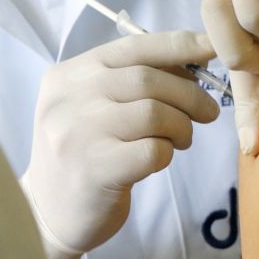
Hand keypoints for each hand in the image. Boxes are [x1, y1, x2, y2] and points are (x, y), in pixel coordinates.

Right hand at [20, 31, 219, 258]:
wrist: (47, 213)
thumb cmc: (84, 152)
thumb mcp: (94, 106)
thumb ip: (132, 81)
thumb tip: (191, 62)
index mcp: (69, 74)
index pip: (133, 47)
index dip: (178, 45)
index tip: (211, 47)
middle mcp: (69, 98)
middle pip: (148, 79)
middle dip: (190, 94)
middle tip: (207, 112)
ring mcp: (78, 133)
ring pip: (155, 113)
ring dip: (181, 126)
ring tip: (181, 139)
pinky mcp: (94, 169)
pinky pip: (153, 150)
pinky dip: (167, 153)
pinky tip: (159, 160)